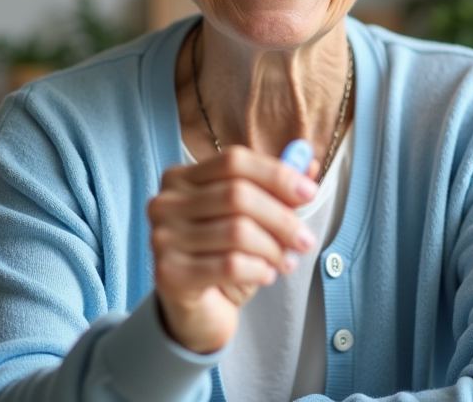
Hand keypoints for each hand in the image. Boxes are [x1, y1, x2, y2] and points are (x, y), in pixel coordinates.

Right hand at [147, 145, 318, 353]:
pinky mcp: (169, 273)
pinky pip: (229, 264)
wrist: (198, 312)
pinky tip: (265, 276)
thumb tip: (307, 162)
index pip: (234, 160)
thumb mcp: (252, 220)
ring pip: (237, 231)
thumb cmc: (223, 258)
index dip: (276, 174)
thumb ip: (274, 188)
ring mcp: (162, 237)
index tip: (309, 193)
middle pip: (237, 195)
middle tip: (306, 240)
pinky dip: (258, 269)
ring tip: (287, 262)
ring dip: (273, 248)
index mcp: (181, 178)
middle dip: (281, 218)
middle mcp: (165, 203)